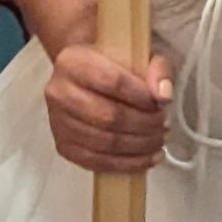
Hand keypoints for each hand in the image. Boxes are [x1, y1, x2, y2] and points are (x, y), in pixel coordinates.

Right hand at [43, 43, 170, 176]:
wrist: (84, 78)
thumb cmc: (113, 66)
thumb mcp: (140, 56)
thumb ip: (158, 70)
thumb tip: (163, 97)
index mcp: (73, 61)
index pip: (113, 82)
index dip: (142, 97)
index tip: (161, 105)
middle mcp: (58, 91)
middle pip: (108, 116)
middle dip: (144, 126)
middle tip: (164, 126)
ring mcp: (57, 122)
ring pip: (104, 142)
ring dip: (139, 147)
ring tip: (158, 142)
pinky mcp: (62, 146)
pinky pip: (95, 162)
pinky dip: (126, 164)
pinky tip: (147, 159)